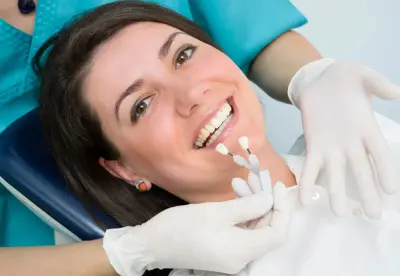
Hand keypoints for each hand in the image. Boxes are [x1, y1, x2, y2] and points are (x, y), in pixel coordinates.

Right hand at [103, 191, 285, 275]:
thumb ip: (248, 206)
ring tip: (239, 182)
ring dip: (251, 204)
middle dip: (265, 201)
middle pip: (266, 229)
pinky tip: (233, 195)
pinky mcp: (223, 250)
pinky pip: (241, 231)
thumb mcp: (216, 212)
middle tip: (256, 177)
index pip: (277, 233)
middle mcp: (242, 258)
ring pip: (253, 228)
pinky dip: (241, 213)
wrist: (152, 244)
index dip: (282, 208)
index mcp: (243, 251)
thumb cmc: (182, 226)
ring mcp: (232, 255)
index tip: (277, 185)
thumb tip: (270, 198)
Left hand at [288, 58, 399, 218]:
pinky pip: (311, 167)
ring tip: (338, 213)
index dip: (385, 171)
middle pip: (361, 171)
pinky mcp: (313, 146)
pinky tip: (304, 199)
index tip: (391, 190)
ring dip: (336, 193)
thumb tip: (395, 92)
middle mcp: (351, 144)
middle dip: (367, 192)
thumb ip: (376, 83)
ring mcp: (331, 148)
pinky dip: (308, 182)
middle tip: (372, 215)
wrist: (317, 80)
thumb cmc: (343, 78)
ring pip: (336, 174)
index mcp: (367, 128)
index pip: (380, 154)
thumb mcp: (360, 74)